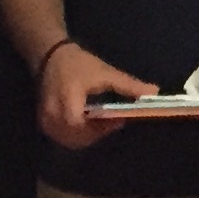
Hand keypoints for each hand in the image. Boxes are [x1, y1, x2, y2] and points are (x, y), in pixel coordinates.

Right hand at [39, 43, 155, 147]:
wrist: (51, 56)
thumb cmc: (79, 64)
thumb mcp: (105, 72)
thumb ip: (128, 85)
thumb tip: (154, 92)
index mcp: (68, 102)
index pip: (81, 127)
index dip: (101, 129)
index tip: (118, 120)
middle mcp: (53, 116)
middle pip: (76, 138)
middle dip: (97, 134)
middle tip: (112, 123)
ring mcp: (46, 121)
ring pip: (69, 141)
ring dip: (87, 137)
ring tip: (102, 123)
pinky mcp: (44, 123)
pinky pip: (62, 137)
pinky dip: (77, 135)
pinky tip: (89, 124)